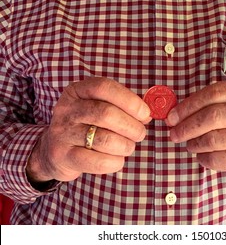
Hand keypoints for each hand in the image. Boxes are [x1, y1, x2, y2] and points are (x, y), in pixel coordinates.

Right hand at [27, 77, 151, 182]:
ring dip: (125, 145)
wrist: (53, 149)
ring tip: (128, 147)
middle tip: (139, 134)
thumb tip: (146, 115)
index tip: (145, 114)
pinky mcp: (63, 156)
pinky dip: (114, 162)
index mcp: (78, 91)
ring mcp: (62, 132)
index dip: (130, 101)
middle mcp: (67, 109)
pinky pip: (97, 161)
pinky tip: (117, 160)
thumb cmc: (86, 125)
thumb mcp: (97, 107)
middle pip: (107, 114)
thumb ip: (121, 107)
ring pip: (104, 139)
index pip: (105, 88)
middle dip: (131, 126)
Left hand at [166, 81, 225, 174]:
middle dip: (187, 127)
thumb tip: (173, 116)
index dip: (188, 106)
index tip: (171, 117)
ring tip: (190, 144)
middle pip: (212, 117)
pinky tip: (201, 155)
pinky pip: (220, 159)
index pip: (212, 94)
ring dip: (194, 144)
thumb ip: (205, 105)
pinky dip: (204, 158)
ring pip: (214, 140)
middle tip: (174, 134)